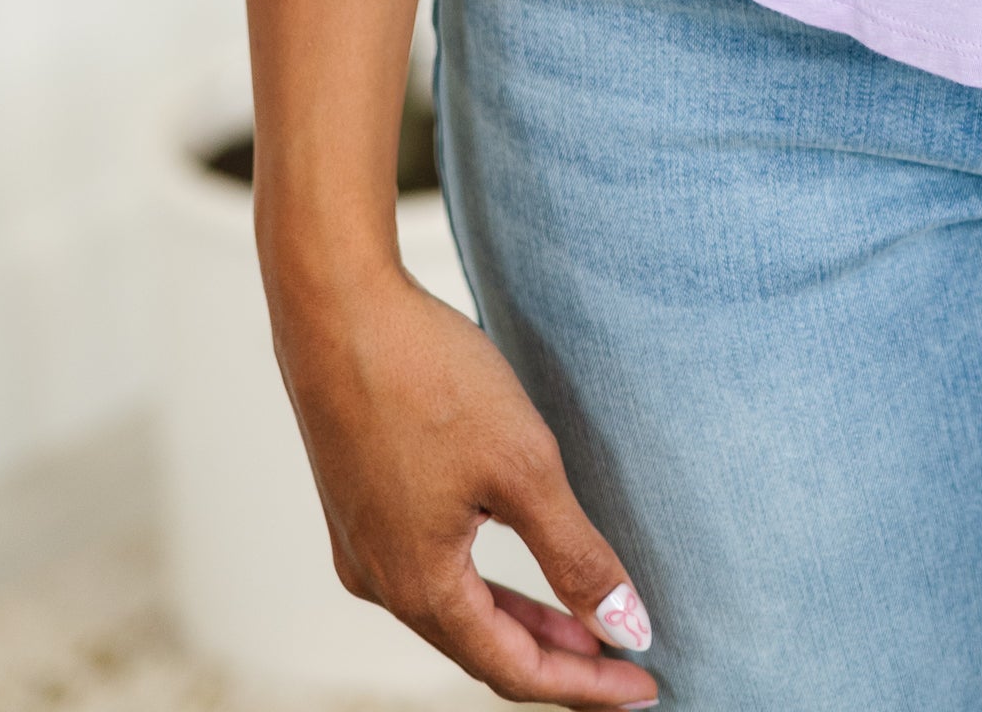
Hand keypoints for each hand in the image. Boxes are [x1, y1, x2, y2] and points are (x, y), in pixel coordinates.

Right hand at [272, 262, 660, 704]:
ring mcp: (363, 543)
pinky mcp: (359, 505)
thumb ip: (576, 554)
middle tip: (624, 662)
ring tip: (584, 624)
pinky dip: (481, 583)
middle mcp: (380, 581)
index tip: (644, 685)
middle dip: (557, 659)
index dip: (584, 686)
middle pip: (481, 649)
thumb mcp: (523, 467)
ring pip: (453, 611)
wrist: (337, 308)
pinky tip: (513, 561)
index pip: (515, 669)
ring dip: (519, 620)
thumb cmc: (427, 378)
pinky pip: (428, 571)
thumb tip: (627, 627)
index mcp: (419, 586)